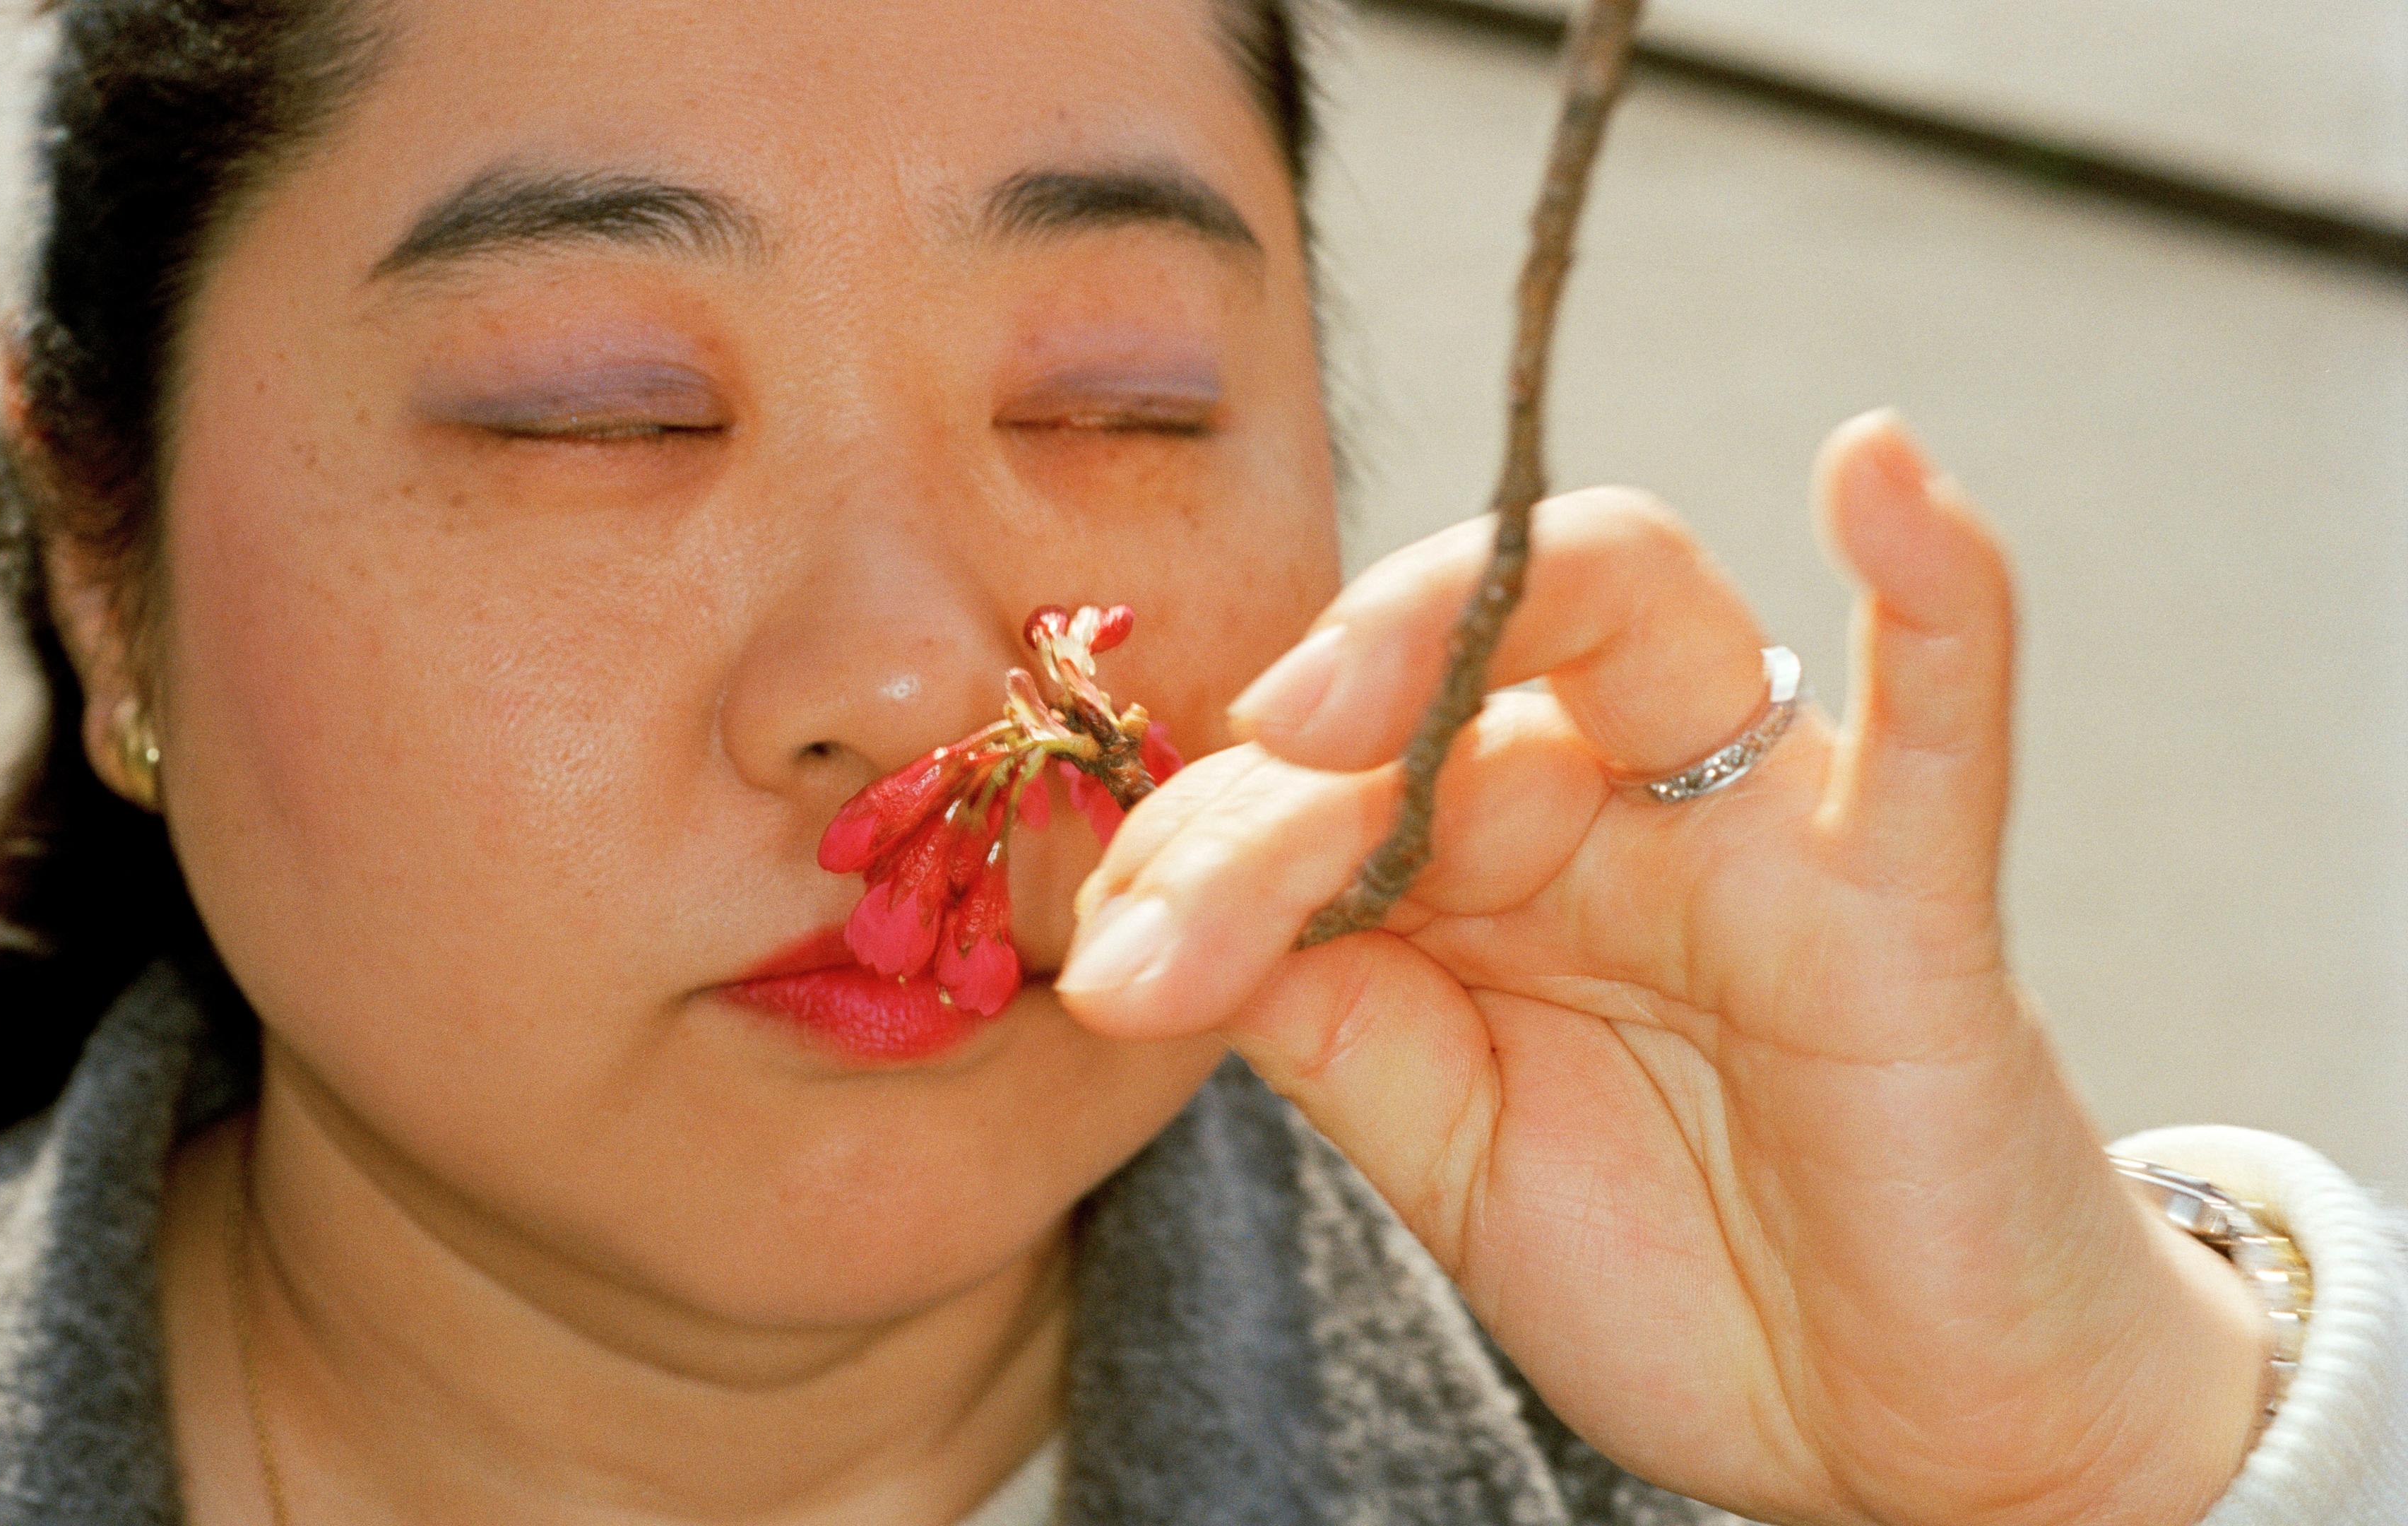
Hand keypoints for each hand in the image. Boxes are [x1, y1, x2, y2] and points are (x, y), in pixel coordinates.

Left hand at [1056, 412, 2271, 1525]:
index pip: (1322, 765)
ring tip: (1317, 704)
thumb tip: (1139, 925)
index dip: (1197, 847)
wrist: (1886, 1432)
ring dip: (1460, 618)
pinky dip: (1935, 585)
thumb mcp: (1440, 1141)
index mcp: (1488, 851)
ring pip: (1629, 610)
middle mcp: (1615, 798)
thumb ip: (1319, 1013)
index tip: (1108, 973)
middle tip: (1167, 897)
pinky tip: (1874, 468)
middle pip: (1439, 671)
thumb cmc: (1678, 1271)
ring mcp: (1762, 829)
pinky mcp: (1913, 903)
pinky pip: (1940, 717)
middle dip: (1281, 766)